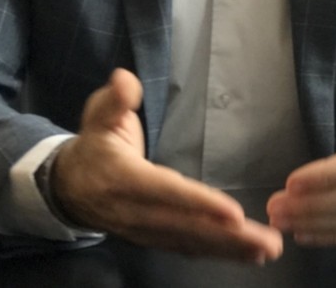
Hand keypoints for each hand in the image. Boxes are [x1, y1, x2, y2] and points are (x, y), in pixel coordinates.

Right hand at [51, 68, 282, 262]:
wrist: (66, 186)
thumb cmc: (93, 144)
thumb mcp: (98, 115)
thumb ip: (115, 99)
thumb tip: (125, 80)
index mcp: (125, 179)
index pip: (167, 193)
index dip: (199, 203)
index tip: (233, 213)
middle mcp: (136, 212)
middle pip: (187, 227)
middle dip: (229, 237)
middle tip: (269, 242)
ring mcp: (145, 230)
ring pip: (191, 242)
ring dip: (231, 250)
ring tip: (267, 250)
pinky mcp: (153, 238)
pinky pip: (188, 248)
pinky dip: (218, 254)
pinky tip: (247, 256)